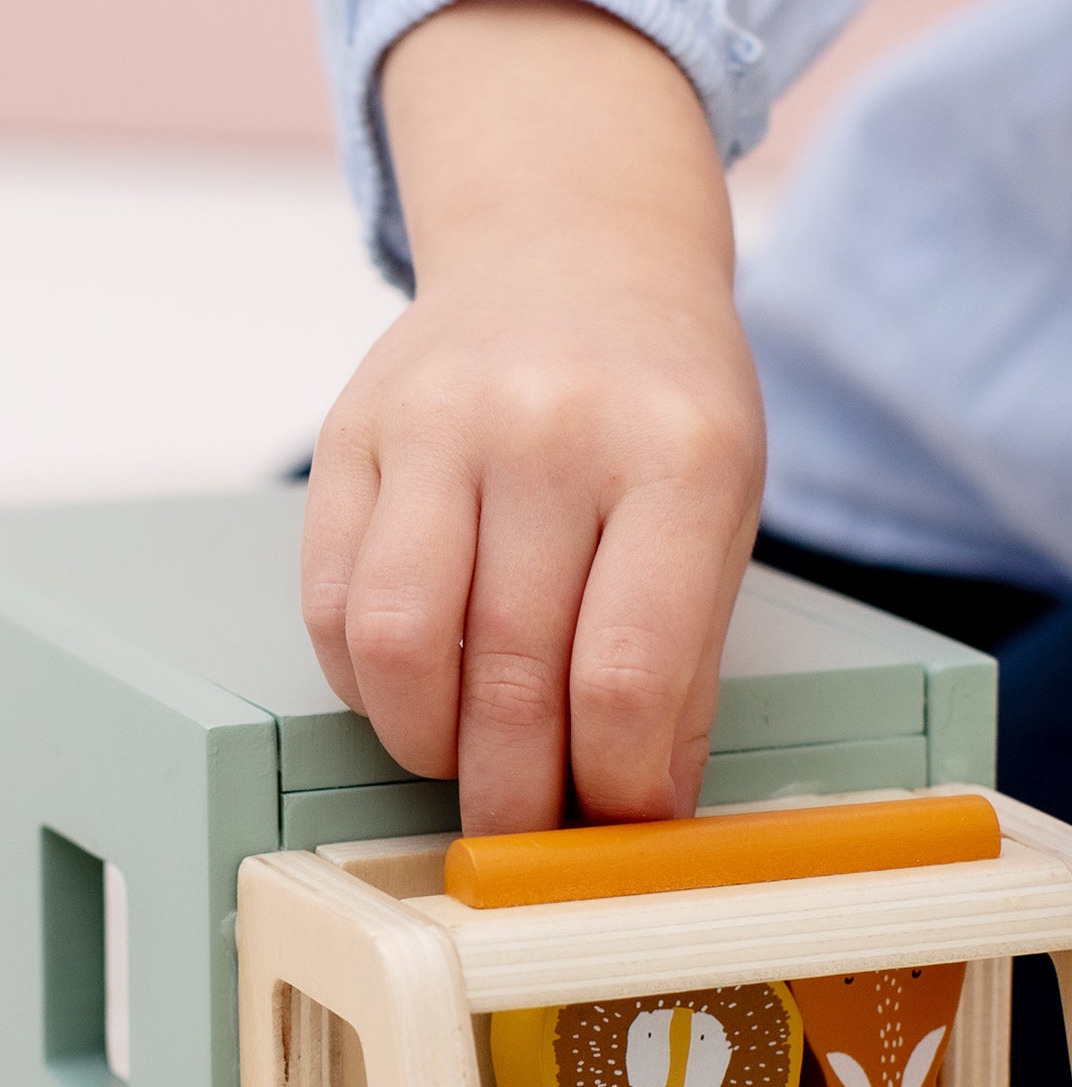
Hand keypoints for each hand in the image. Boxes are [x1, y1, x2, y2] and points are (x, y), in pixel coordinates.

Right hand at [302, 0, 764, 833]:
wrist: (572, 250)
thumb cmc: (661, 404)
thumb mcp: (723, 509)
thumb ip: (684, 660)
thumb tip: (640, 811)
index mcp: (675, 454)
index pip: (626, 672)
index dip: (615, 784)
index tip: (617, 826)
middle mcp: (551, 428)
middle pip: (509, 673)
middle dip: (517, 792)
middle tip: (527, 835)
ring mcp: (438, 421)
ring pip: (398, 644)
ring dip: (427, 745)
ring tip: (465, 765)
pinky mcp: (352, 431)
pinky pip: (332, 600)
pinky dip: (366, 682)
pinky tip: (412, 693)